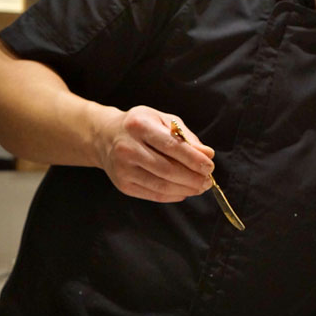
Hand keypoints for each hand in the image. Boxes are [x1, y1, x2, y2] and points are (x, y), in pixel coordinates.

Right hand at [93, 106, 214, 201]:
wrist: (105, 136)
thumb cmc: (141, 126)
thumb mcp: (163, 120)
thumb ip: (186, 136)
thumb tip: (207, 154)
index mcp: (139, 126)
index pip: (172, 145)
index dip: (194, 159)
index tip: (210, 166)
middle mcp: (127, 148)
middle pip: (167, 169)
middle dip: (192, 178)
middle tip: (208, 181)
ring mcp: (122, 168)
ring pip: (161, 185)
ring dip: (186, 189)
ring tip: (200, 187)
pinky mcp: (122, 184)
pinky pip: (153, 194)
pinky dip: (173, 195)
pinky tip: (184, 191)